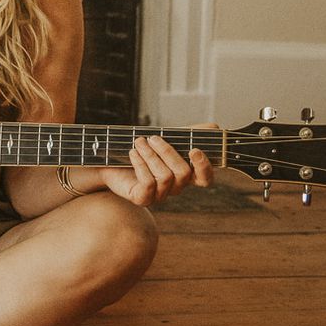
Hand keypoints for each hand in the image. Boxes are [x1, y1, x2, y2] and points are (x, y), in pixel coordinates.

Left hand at [96, 131, 215, 207]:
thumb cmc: (143, 149)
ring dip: (151, 155)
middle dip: (168, 152)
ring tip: (139, 142)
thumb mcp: (167, 138)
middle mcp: (175, 187)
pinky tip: (133, 153)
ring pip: (166, 177)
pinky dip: (141, 164)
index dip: (204, 167)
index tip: (195, 150)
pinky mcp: (143, 199)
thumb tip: (214, 127)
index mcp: (185, 174)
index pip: (205, 179)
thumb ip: (190, 134)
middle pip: (183, 173)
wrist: (110, 160)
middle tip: (153, 137)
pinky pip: (149, 184)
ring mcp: (159, 195)